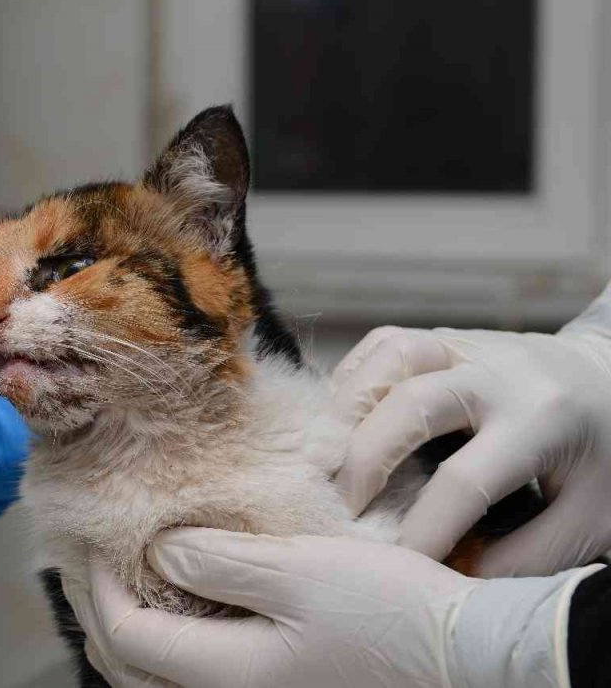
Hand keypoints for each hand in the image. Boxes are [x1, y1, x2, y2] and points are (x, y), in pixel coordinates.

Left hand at [74, 528, 598, 687]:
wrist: (473, 658)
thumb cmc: (393, 612)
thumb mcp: (301, 569)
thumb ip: (220, 561)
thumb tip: (158, 553)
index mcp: (229, 673)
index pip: (127, 637)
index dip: (100, 587)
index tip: (96, 541)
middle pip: (135, 670)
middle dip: (105, 616)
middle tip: (99, 565)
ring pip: (166, 678)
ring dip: (138, 634)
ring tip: (134, 582)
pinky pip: (204, 676)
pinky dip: (178, 645)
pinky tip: (189, 605)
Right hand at [331, 311, 610, 575]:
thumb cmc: (601, 460)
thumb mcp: (586, 521)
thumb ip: (522, 556)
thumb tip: (448, 578)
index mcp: (546, 419)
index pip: (466, 479)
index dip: (424, 528)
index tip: (397, 564)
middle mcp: (503, 371)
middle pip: (413, 403)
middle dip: (365, 461)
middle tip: (341, 509)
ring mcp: (470, 343)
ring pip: (390, 354)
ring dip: (348, 407)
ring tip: (330, 457)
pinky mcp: (446, 334)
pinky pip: (381, 344)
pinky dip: (353, 381)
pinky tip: (344, 423)